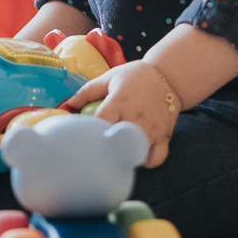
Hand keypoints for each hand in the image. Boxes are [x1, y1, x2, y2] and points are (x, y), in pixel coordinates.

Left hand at [66, 61, 180, 167]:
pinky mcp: (164, 136)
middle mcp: (136, 116)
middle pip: (116, 140)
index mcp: (120, 100)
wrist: (169, 76)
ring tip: (115, 153)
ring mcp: (151, 128)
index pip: (101, 121)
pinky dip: (146, 161)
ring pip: (135, 152)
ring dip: (124, 155)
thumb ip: (88, 91)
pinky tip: (136, 156)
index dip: (90, 130)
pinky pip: (156, 158)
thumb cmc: (135, 77)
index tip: (83, 135)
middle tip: (97, 148)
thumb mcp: (110, 77)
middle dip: (105, 147)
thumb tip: (68, 105)